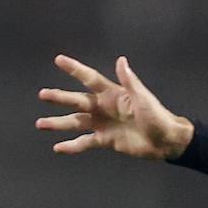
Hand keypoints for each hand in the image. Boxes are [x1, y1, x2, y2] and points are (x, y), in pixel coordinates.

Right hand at [37, 54, 193, 158]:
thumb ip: (130, 81)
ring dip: (59, 123)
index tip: (59, 60)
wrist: (166, 141)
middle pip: (77, 101)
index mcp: (113, 94)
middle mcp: (104, 108)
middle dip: (60, 98)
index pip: (90, 79)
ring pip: (76, 122)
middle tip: (42, 94)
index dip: (75, 69)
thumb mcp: (143, 98)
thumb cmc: (157, 116)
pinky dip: (72, 146)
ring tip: (41, 124)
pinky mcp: (106, 140)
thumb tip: (121, 60)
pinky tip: (58, 148)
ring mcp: (103, 124)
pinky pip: (85, 143)